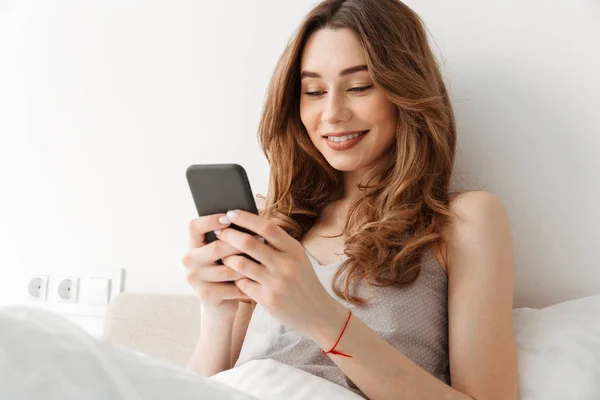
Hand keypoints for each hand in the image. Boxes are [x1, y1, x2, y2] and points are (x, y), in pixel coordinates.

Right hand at [182, 214, 252, 317]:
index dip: (211, 220)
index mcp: (193, 245)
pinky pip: (231, 287)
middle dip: (241, 243)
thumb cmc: (227, 269)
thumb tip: (248, 218)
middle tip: (261, 238)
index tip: (230, 217)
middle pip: (216, 247)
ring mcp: (196, 279)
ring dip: (248, 265)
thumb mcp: (224, 252)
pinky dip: (248, 284)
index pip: (195, 226)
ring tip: (265, 259)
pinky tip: (261, 280)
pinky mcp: (205, 295)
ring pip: (227, 269)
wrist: (221, 303)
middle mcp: (190, 260)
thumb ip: (229, 238)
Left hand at [216, 209, 340, 335]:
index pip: (267, 227)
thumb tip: (249, 226)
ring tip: (222, 255)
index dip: (246, 218)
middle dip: (229, 235)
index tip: (231, 212)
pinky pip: (243, 285)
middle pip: (250, 243)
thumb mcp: (297, 258)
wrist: (317, 313)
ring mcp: (277, 283)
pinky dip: (236, 279)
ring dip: (228, 258)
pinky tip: (233, 277)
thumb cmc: (303, 281)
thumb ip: (277, 245)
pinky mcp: (268, 300)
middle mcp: (287, 265)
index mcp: (294, 249)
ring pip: (241, 264)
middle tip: (218, 231)